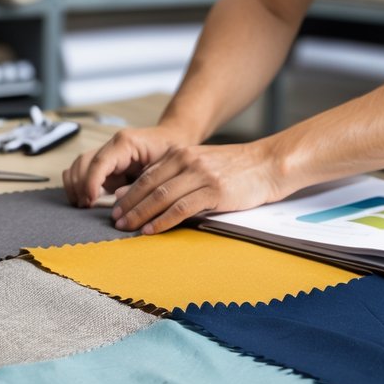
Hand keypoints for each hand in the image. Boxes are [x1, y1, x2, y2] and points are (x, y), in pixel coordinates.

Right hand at [63, 126, 189, 207]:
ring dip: (76, 185)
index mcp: (125, 142)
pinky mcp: (104, 160)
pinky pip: (82, 168)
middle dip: (81, 185)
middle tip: (85, 205)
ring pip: (79, 164)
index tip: (90, 200)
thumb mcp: (161, 169)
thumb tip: (120, 199)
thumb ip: (141, 182)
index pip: (100, 161)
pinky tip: (82, 197)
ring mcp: (106, 150)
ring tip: (82, 203)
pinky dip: (77, 182)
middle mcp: (112, 144)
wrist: (172, 140)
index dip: (91, 182)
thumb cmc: (170, 154)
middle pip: (84, 162)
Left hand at [110, 140, 283, 233]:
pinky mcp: (213, 190)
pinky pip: (181, 208)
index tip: (116, 208)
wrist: (268, 164)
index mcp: (181, 153)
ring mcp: (200, 175)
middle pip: (148, 186)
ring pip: (161, 197)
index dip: (129, 193)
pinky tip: (152, 230)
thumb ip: (179, 175)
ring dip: (141, 215)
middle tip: (116, 221)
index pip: (146, 175)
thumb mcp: (202, 164)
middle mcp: (187, 161)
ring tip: (128, 228)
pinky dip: (163, 221)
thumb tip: (153, 194)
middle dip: (129, 206)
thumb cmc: (236, 169)